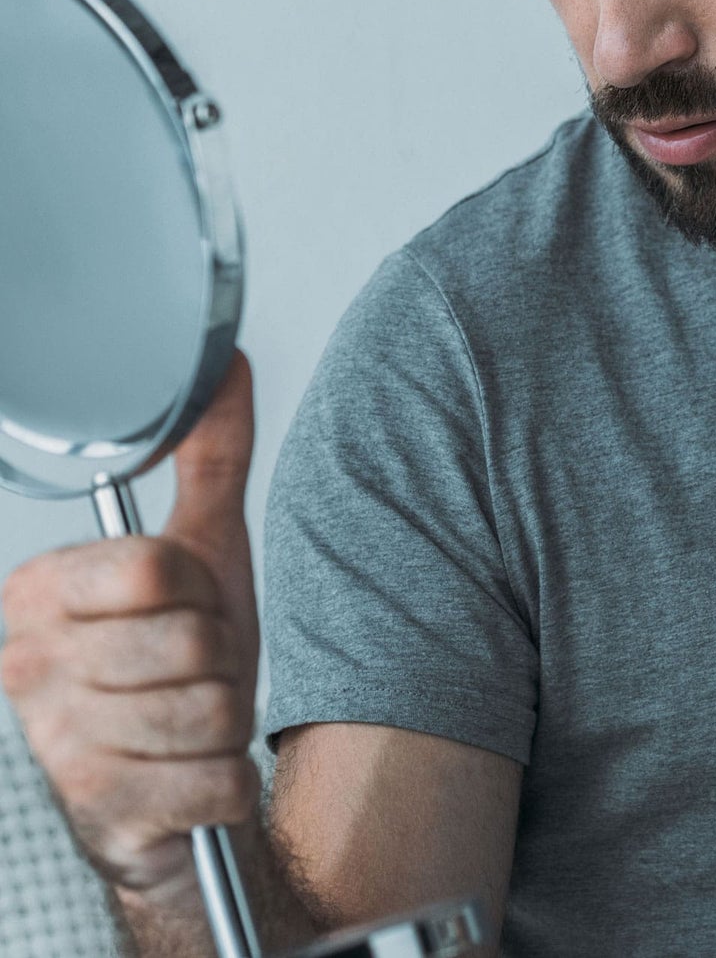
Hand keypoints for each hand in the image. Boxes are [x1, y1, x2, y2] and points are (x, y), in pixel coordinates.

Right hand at [0, 351, 261, 903]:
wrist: (169, 790)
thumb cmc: (180, 665)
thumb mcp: (203, 551)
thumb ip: (211, 455)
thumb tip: (222, 358)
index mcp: (40, 594)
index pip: (155, 570)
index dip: (197, 593)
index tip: (178, 610)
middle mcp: (26, 669)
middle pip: (191, 640)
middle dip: (217, 660)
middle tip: (190, 675)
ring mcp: (54, 750)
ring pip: (209, 709)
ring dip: (224, 720)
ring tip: (189, 724)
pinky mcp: (96, 819)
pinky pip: (219, 781)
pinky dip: (226, 781)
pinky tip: (190, 779)